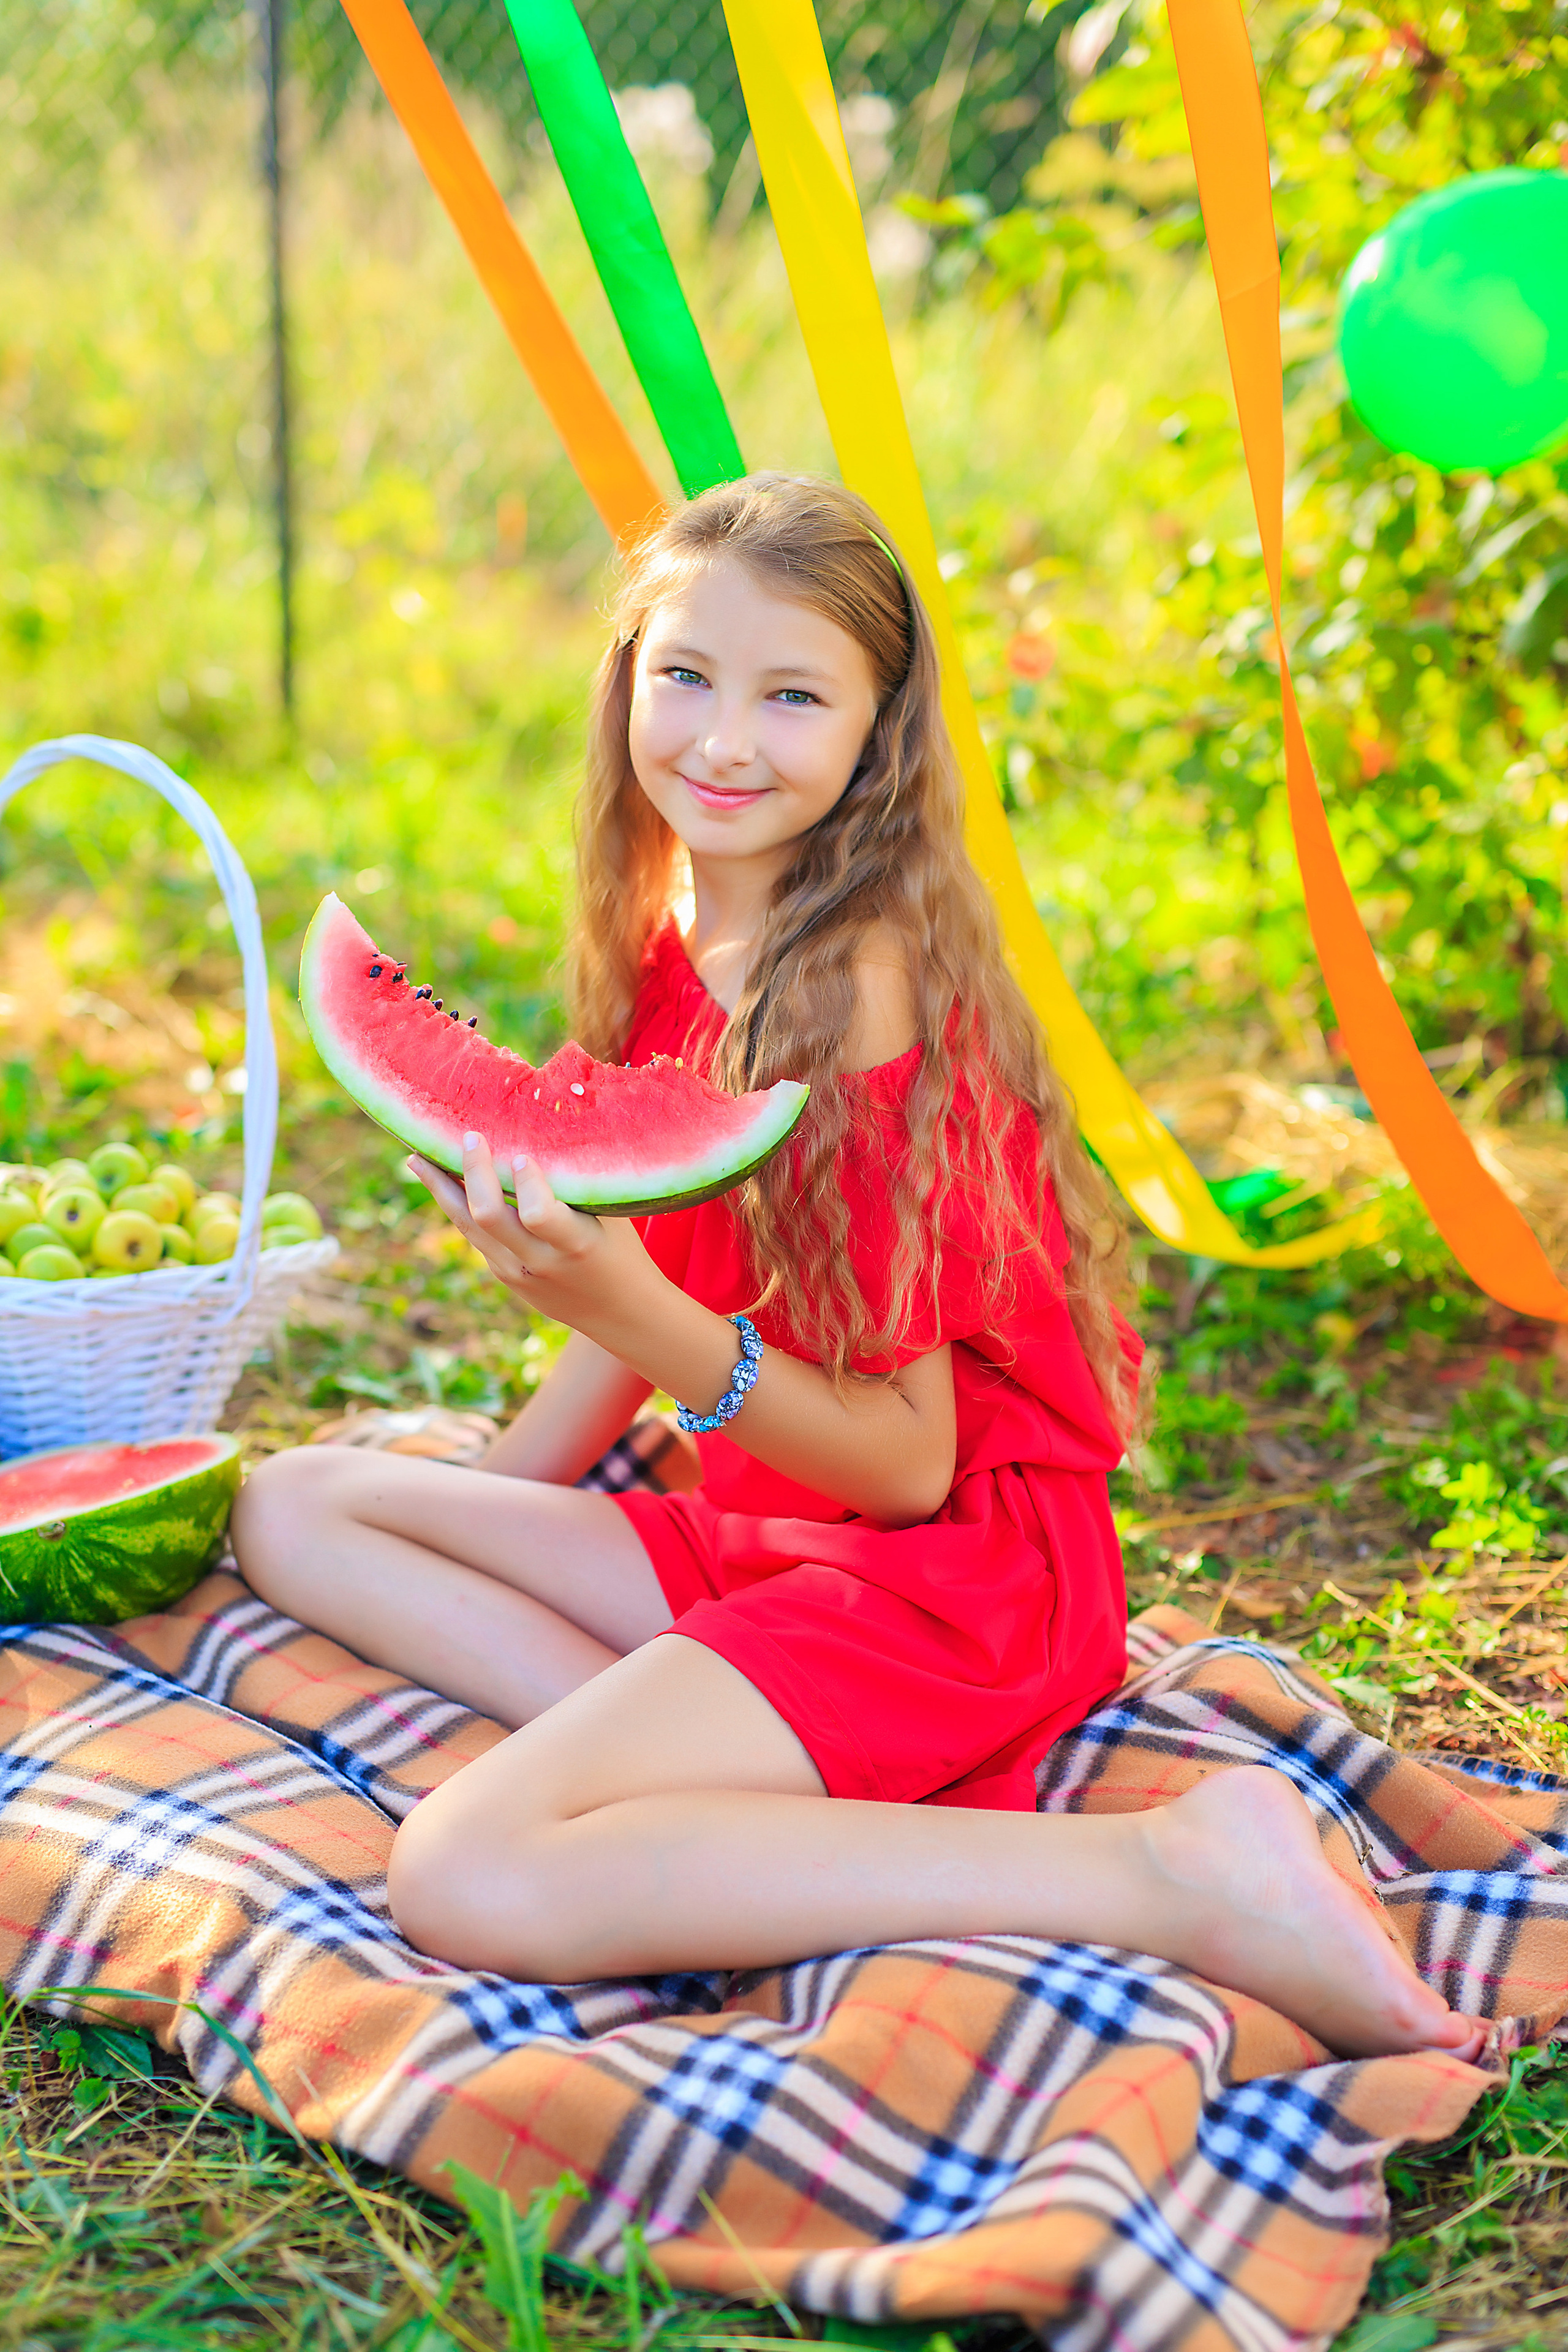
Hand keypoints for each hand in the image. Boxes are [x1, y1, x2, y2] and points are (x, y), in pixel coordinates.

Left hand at [410, 1134, 653, 1335]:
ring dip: (441, 1189)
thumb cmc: (623, 1251)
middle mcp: (540, 1262)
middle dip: (473, 1172)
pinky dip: (458, 1205)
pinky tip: (442, 1181)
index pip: (538, 1215)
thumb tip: (540, 1131)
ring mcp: (516, 1273)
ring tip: (417, 1158)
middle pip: (487, 1217)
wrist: (620, 1314)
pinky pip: (474, 1235)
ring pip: (467, 1227)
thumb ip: (578, 1186)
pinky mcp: (504, 1276)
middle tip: (470, 1137)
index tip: (520, 1155)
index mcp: (576, 1245)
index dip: (526, 1183)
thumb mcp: (613, 1219)